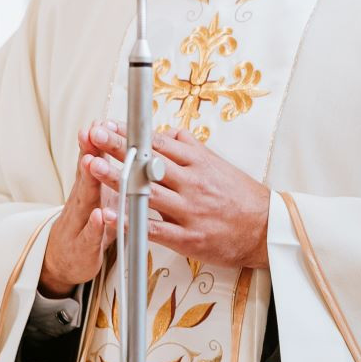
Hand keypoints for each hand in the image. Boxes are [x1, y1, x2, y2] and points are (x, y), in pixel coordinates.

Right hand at [39, 121, 121, 297]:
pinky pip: (90, 236)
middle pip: (85, 175)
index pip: (90, 162)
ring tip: (92, 162)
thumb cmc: (87, 224)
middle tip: (92, 133)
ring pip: (84, 201)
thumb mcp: (96, 195)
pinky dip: (95, 226)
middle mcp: (80, 203)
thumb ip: (106, 171)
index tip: (98, 121)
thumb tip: (120, 143)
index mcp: (88, 189)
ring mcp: (79, 225)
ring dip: (88, 181)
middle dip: (88, 152)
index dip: (94, 142)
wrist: (63, 262)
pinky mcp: (83, 248)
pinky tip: (100, 216)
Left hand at [88, 127, 271, 270]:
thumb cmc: (242, 196)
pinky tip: (112, 215)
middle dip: (119, 148)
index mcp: (200, 163)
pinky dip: (131, 222)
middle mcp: (193, 183)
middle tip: (94, 135)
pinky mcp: (189, 237)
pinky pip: (155, 228)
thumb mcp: (219, 164)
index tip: (109, 124)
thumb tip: (168, 133)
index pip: (159, 144)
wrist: (267, 228)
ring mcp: (190, 210)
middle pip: (150, 163)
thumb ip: (191, 148)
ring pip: (148, 191)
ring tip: (93, 167)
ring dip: (119, 179)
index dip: (132, 134)